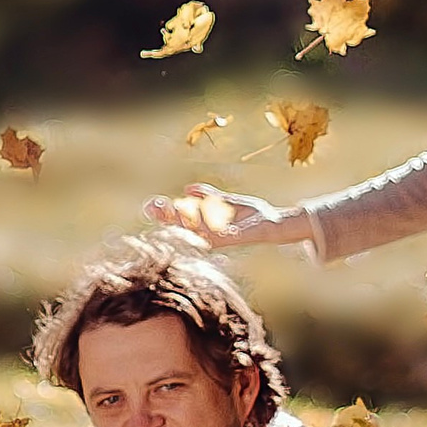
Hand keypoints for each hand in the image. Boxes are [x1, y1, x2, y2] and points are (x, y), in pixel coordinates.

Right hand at [144, 183, 310, 250]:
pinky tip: (190, 213)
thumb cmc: (254, 215)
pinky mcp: (231, 238)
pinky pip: (212, 231)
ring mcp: (219, 238)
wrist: (275, 223)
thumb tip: (189, 188)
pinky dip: (201, 223)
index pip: (182, 220)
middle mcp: (210, 235)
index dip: (166, 213)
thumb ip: (210, 195)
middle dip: (166, 217)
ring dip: (179, 219)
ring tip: (166, 208)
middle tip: (151, 206)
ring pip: (192, 230)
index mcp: (208, 226)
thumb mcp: (228, 201)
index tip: (153, 204)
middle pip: (182, 227)